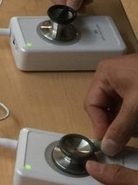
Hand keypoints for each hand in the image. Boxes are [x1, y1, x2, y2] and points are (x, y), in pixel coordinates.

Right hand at [83, 54, 137, 182]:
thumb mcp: (136, 106)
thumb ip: (120, 128)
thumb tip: (107, 149)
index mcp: (104, 75)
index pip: (92, 104)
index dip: (99, 125)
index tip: (109, 145)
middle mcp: (112, 77)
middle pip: (106, 108)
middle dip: (117, 125)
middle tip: (127, 140)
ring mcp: (126, 81)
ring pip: (120, 109)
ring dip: (129, 124)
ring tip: (137, 130)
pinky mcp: (137, 87)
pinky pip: (131, 106)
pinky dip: (136, 117)